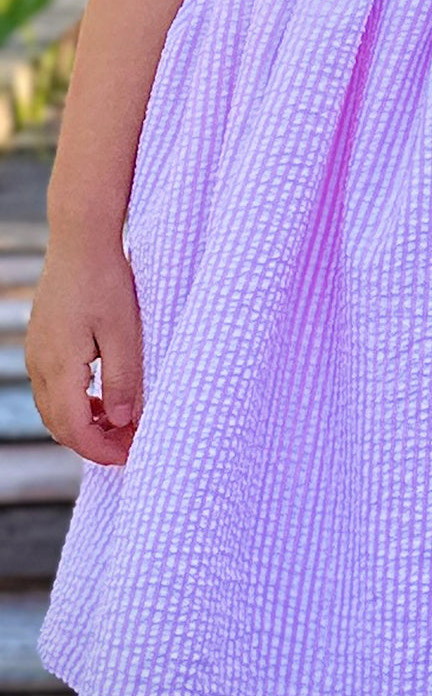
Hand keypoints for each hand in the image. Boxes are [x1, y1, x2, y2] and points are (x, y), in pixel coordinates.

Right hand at [25, 237, 143, 465]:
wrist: (81, 239)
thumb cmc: (107, 281)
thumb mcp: (124, 334)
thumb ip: (123, 381)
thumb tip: (123, 422)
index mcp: (59, 366)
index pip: (75, 430)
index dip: (101, 451)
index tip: (130, 456)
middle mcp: (40, 364)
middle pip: (60, 425)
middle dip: (93, 442)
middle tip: (130, 444)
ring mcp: (37, 353)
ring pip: (54, 408)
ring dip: (85, 423)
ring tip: (123, 423)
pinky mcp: (43, 342)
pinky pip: (54, 388)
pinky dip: (77, 403)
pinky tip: (105, 397)